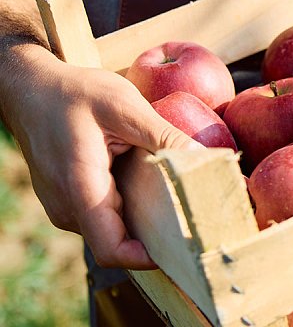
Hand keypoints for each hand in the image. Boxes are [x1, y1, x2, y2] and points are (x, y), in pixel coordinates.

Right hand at [1, 42, 198, 268]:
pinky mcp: (69, 199)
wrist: (31, 89)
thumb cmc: (74, 93)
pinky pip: (103, 214)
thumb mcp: (124, 105)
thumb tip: (205, 157)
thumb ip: (163, 134)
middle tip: (195, 219)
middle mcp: (67, 208)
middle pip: (117, 241)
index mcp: (80, 189)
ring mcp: (65, 206)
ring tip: (177, 198)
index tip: (183, 247)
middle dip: (155, 235)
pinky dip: (129, 206)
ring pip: (111, 228)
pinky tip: (153, 186)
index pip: (111, 249)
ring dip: (143, 218)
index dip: (147, 259)